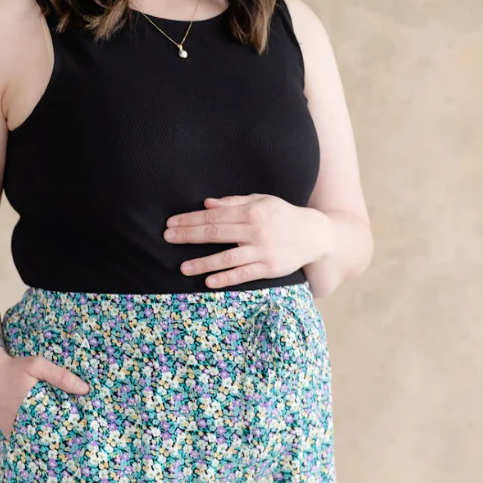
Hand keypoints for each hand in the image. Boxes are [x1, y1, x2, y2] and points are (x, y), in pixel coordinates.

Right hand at [0, 353, 89, 440]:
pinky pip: (24, 442)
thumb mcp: (36, 365)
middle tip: (82, 444)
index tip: (87, 434)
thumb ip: (60, 376)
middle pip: (48, 438)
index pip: (57, 427)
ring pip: (36, 444)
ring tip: (70, 448)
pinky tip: (50, 443)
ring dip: (50, 443)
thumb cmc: (13, 368)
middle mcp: (21, 423)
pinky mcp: (8, 431)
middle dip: (64, 440)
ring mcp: (12, 430)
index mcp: (31, 408)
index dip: (72, 432)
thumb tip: (85, 390)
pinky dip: (36, 443)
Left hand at [163, 194, 330, 287]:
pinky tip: (209, 281)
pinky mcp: (269, 269)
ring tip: (183, 267)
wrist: (314, 235)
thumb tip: (207, 205)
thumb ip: (234, 203)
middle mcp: (255, 231)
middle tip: (168, 239)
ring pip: (227, 258)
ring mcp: (262, 251)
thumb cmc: (282, 215)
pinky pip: (243, 274)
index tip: (171, 223)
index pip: (214, 216)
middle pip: (216, 234)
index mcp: (251, 211)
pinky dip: (226, 278)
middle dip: (189, 236)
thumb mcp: (261, 201)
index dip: (190, 220)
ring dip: (203, 263)